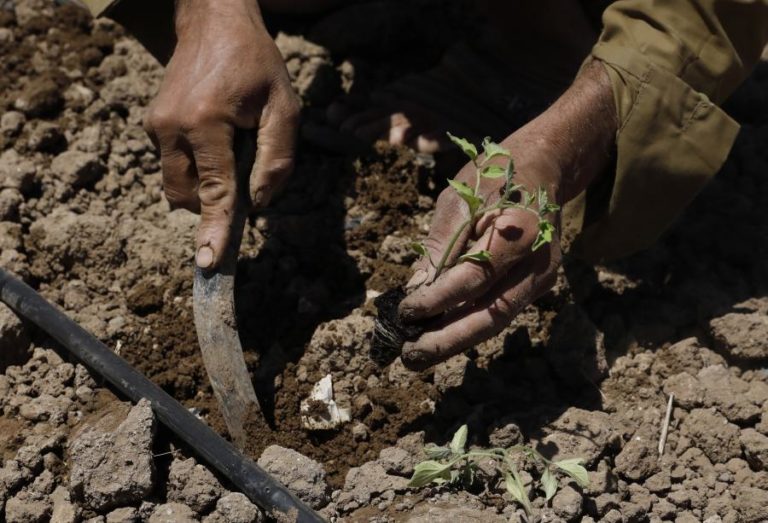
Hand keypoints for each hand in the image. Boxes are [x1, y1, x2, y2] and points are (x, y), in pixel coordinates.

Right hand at [144, 0, 299, 268]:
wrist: (214, 22)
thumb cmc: (256, 63)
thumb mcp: (285, 106)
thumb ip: (277, 159)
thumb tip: (260, 204)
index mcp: (207, 122)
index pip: (215, 189)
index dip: (215, 229)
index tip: (209, 263)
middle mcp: (172, 127)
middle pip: (189, 196)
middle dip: (215, 202)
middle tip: (245, 169)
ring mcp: (157, 126)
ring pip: (176, 186)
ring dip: (204, 186)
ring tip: (232, 148)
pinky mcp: (153, 125)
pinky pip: (173, 167)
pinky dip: (196, 169)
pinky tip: (218, 141)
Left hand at [398, 60, 616, 369]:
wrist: (544, 168)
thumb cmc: (495, 178)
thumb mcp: (460, 198)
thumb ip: (442, 245)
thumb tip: (416, 288)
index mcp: (520, 233)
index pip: (474, 278)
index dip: (438, 300)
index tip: (405, 311)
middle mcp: (538, 263)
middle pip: (491, 314)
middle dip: (447, 340)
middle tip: (409, 357)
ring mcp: (541, 278)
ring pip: (496, 320)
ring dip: (455, 340)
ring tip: (417, 354)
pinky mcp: (536, 286)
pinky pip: (500, 311)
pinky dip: (468, 324)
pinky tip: (439, 334)